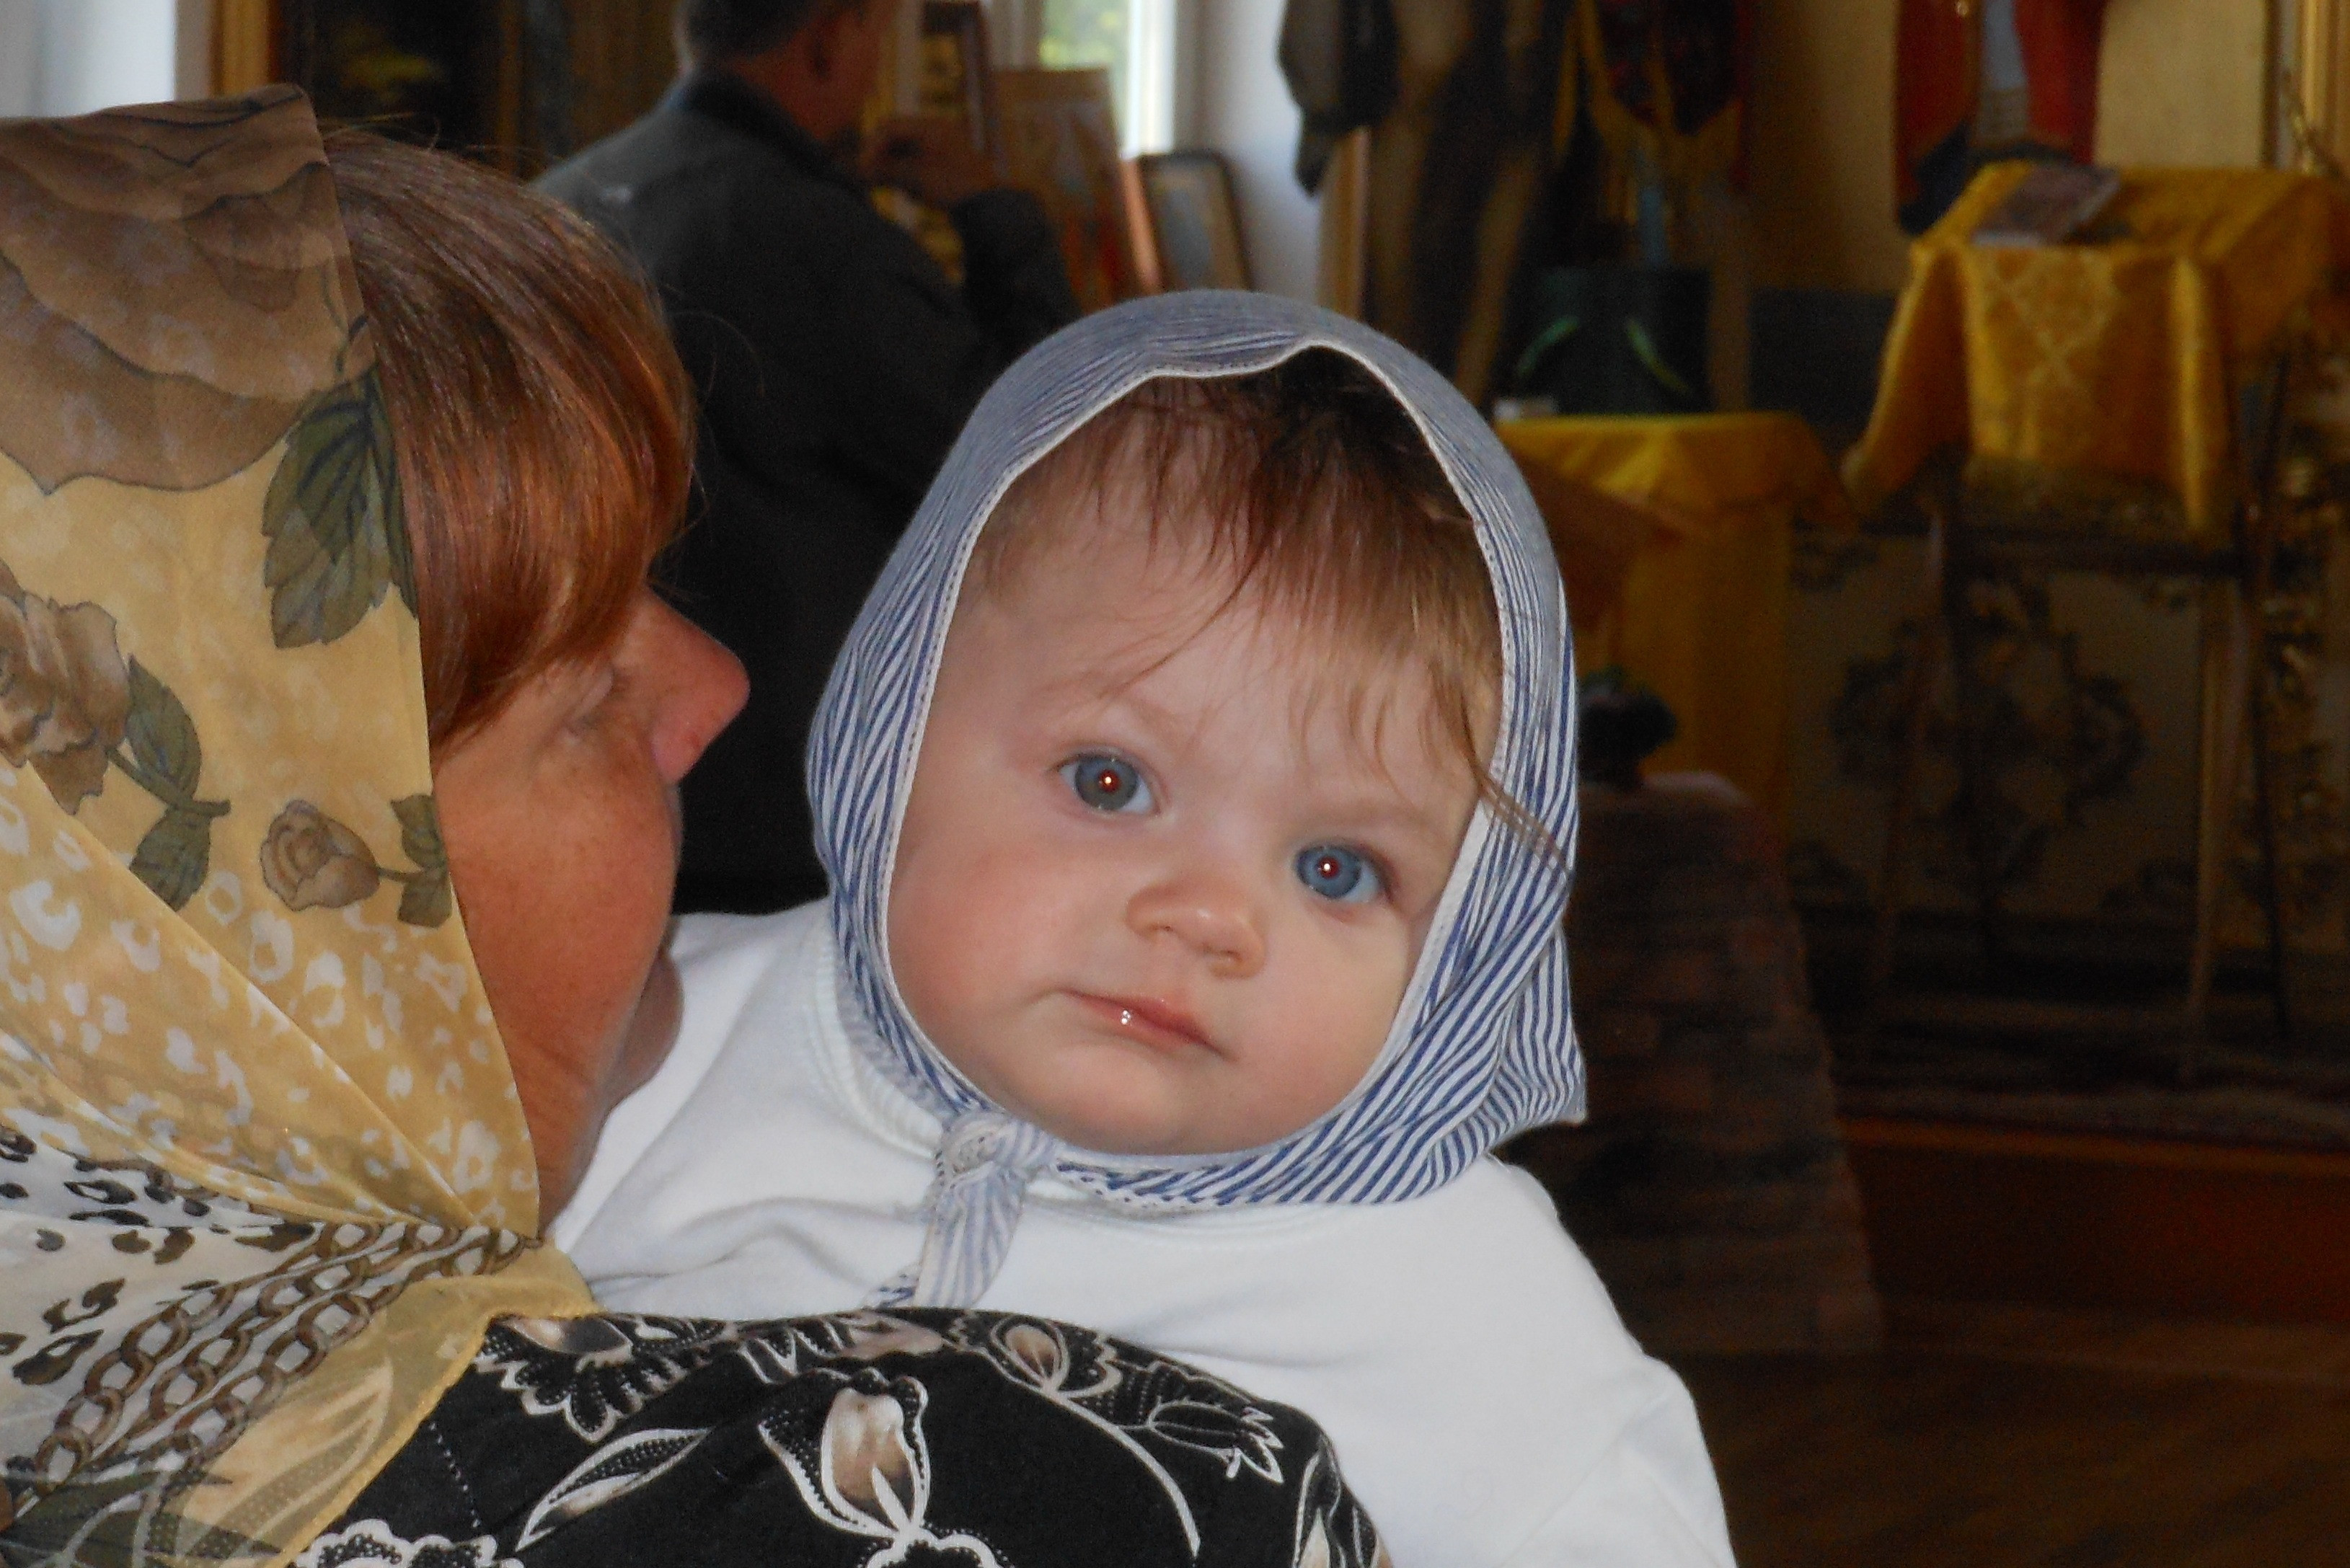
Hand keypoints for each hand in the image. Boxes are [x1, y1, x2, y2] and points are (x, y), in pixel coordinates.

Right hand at [861, 114, 998, 209]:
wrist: (990, 208)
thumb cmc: (952, 187)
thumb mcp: (915, 177)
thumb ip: (885, 170)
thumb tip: (860, 169)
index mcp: (931, 126)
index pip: (891, 126)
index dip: (872, 146)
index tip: (861, 166)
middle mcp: (937, 133)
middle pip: (898, 139)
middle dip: (881, 158)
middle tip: (868, 178)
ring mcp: (943, 150)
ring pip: (907, 154)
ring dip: (894, 169)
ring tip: (889, 187)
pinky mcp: (947, 168)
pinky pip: (920, 167)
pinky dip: (908, 177)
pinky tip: (911, 193)